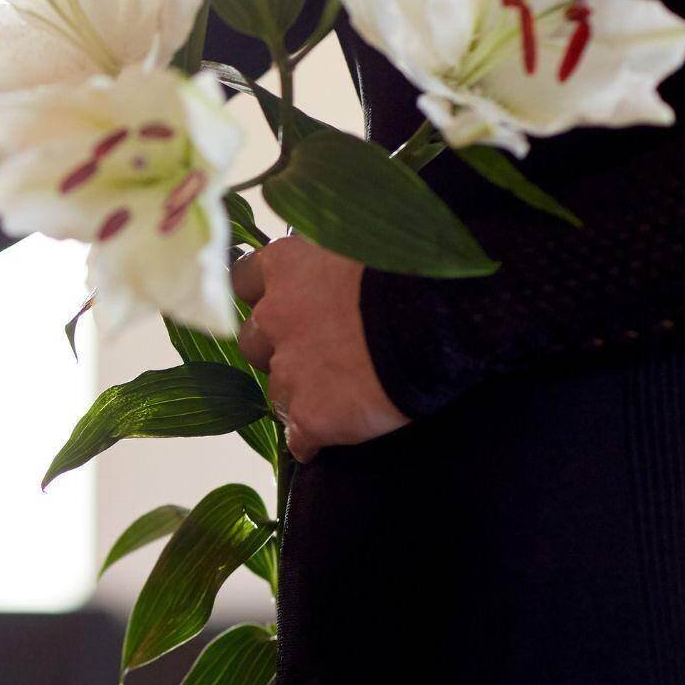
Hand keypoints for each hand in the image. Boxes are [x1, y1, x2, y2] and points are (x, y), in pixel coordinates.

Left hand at [231, 236, 407, 462]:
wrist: (440, 317)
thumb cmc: (415, 268)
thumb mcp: (363, 243)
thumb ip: (334, 259)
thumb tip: (337, 271)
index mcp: (287, 266)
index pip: (243, 281)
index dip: (263, 298)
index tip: (281, 304)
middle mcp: (275, 318)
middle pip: (254, 342)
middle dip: (277, 350)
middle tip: (319, 354)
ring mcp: (289, 371)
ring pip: (277, 393)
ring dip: (299, 395)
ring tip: (339, 398)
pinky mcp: (310, 417)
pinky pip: (299, 439)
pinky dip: (311, 440)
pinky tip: (331, 439)